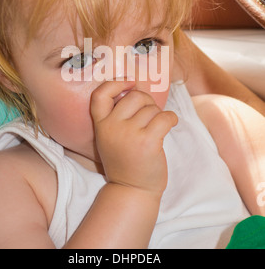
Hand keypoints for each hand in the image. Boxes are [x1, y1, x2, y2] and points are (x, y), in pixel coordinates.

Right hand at [91, 80, 177, 196]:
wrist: (132, 189)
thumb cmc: (125, 159)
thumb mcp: (110, 137)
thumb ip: (116, 115)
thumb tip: (135, 89)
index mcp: (100, 125)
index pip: (100, 95)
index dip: (115, 83)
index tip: (129, 84)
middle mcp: (111, 127)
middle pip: (135, 96)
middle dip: (147, 102)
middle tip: (149, 115)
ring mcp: (129, 134)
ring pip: (152, 108)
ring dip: (159, 115)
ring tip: (155, 129)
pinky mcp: (147, 142)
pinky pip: (165, 117)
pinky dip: (171, 119)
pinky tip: (169, 125)